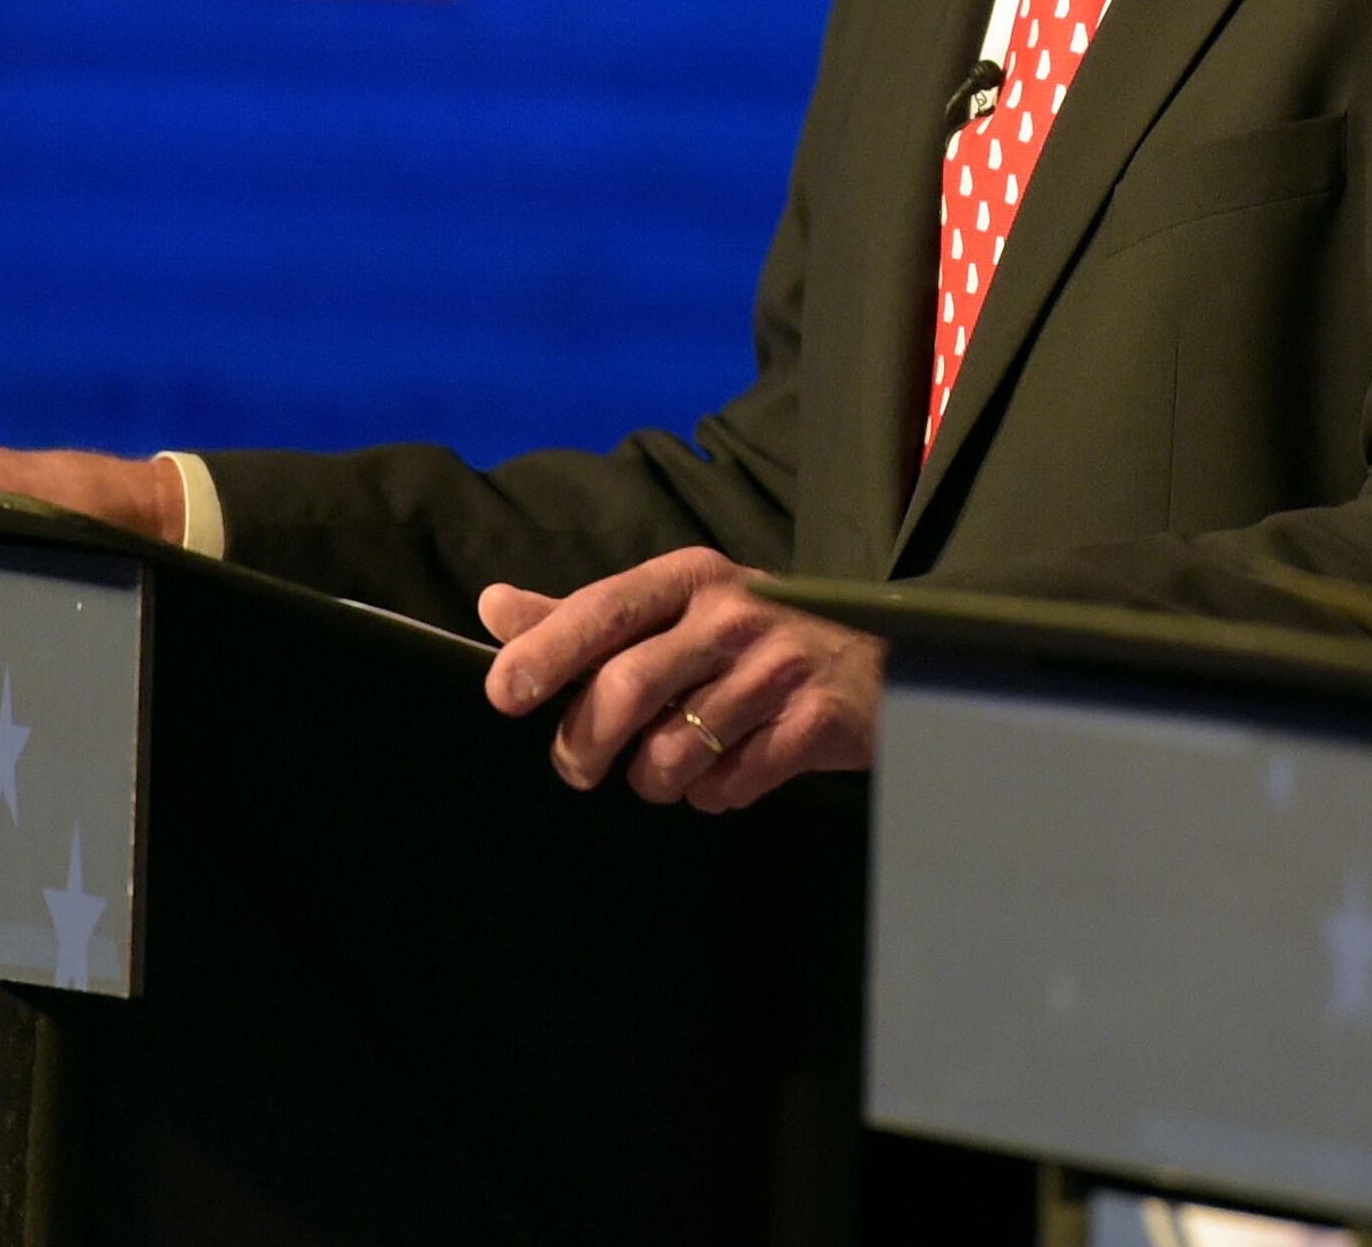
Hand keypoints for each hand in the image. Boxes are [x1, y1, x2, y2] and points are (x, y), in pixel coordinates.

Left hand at [479, 547, 882, 812]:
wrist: (877, 662)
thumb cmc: (752, 637)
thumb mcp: (675, 609)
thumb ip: (585, 615)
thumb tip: (493, 605)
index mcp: (691, 578)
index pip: (604, 608)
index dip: (547, 652)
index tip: (504, 694)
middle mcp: (736, 614)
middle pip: (626, 688)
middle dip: (583, 744)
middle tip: (577, 769)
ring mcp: (780, 667)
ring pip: (672, 752)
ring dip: (654, 780)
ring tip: (669, 769)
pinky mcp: (815, 721)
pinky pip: (729, 784)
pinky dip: (712, 794)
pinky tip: (727, 773)